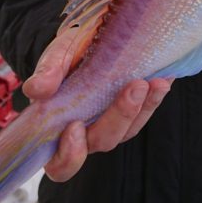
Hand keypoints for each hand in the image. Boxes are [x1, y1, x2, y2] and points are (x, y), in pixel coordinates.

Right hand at [23, 28, 171, 181]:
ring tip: (156, 83)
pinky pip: (144, 112)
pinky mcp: (131, 111)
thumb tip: (37, 89)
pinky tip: (164, 79)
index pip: (60, 164)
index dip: (68, 156)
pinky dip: (154, 98)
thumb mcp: (56, 55)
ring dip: (143, 108)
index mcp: (56, 130)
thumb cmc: (66, 54)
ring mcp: (110, 123)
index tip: (74, 127)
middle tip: (134, 87)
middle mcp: (85, 134)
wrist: (87, 38)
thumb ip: (47, 71)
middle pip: (102, 141)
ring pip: (128, 130)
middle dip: (119, 117)